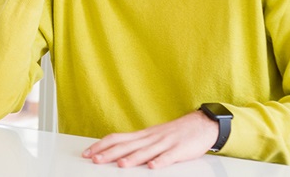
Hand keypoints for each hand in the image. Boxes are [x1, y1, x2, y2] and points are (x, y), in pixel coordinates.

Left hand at [81, 110, 218, 168]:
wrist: (201, 124)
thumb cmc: (175, 133)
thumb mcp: (152, 136)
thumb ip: (136, 144)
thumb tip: (116, 151)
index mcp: (143, 135)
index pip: (117, 138)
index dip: (101, 145)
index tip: (88, 152)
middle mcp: (150, 138)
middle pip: (127, 145)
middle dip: (109, 153)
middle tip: (95, 159)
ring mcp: (165, 143)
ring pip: (146, 151)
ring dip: (133, 158)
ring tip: (120, 165)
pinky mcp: (180, 149)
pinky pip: (169, 156)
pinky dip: (160, 161)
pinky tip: (153, 166)